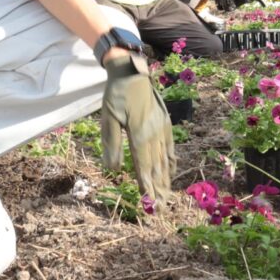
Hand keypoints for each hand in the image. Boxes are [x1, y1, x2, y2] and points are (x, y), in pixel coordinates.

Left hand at [101, 53, 174, 201]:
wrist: (132, 72)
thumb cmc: (116, 94)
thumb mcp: (108, 118)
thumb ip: (112, 143)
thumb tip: (113, 169)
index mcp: (139, 135)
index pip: (143, 167)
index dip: (147, 187)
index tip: (150, 203)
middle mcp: (153, 135)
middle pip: (157, 168)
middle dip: (158, 189)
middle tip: (159, 208)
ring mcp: (161, 129)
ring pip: (164, 160)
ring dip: (165, 180)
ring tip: (166, 196)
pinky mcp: (164, 123)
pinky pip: (170, 147)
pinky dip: (171, 161)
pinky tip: (171, 172)